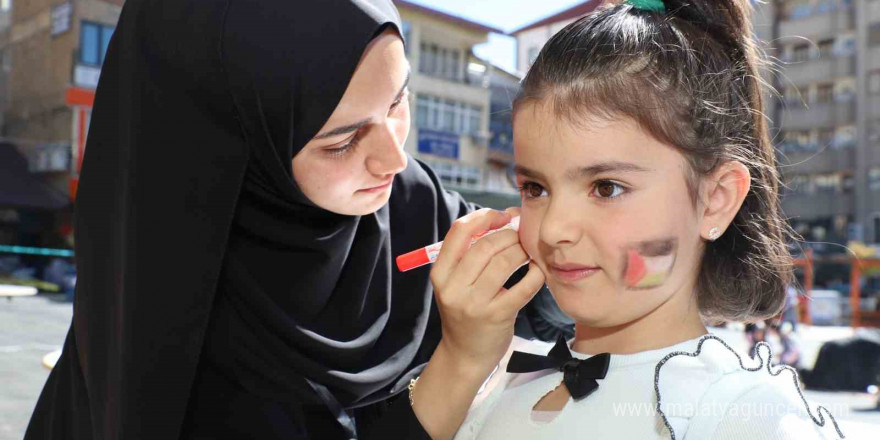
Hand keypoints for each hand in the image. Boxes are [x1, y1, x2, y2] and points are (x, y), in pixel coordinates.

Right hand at [430, 208, 544, 372]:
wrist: (465, 355)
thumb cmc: (466, 311)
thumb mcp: (456, 283)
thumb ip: (472, 252)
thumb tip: (507, 217)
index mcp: (440, 274)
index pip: (459, 232)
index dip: (483, 217)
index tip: (501, 217)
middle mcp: (453, 288)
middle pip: (485, 246)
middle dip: (508, 235)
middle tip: (521, 234)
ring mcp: (474, 304)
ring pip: (504, 262)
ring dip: (522, 251)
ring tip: (528, 251)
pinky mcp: (497, 317)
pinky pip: (523, 287)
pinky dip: (535, 274)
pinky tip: (538, 270)